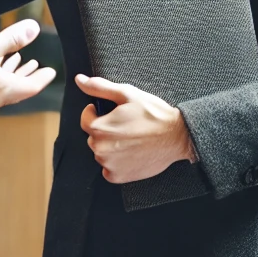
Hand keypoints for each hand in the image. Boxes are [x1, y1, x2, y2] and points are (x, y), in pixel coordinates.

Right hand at [0, 20, 55, 118]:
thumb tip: (34, 29)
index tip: (51, 72)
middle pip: (16, 88)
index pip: (31, 86)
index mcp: (3, 90)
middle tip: (36, 66)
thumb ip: (11, 39)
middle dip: (26, 75)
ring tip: (13, 62)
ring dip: (7, 75)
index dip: (42, 77)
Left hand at [76, 75, 196, 183]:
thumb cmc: (153, 114)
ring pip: (101, 152)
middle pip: (94, 136)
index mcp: (100, 128)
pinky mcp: (118, 176)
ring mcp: (109, 165)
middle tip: (127, 125)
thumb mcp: (127, 94)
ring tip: (132, 138)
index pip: (86, 119)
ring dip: (111, 146)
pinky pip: (108, 169)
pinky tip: (132, 153)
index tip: (114, 112)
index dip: (98, 112)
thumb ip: (100, 87)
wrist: (177, 136)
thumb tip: (79, 80)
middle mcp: (100, 149)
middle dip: (105, 130)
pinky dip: (117, 162)